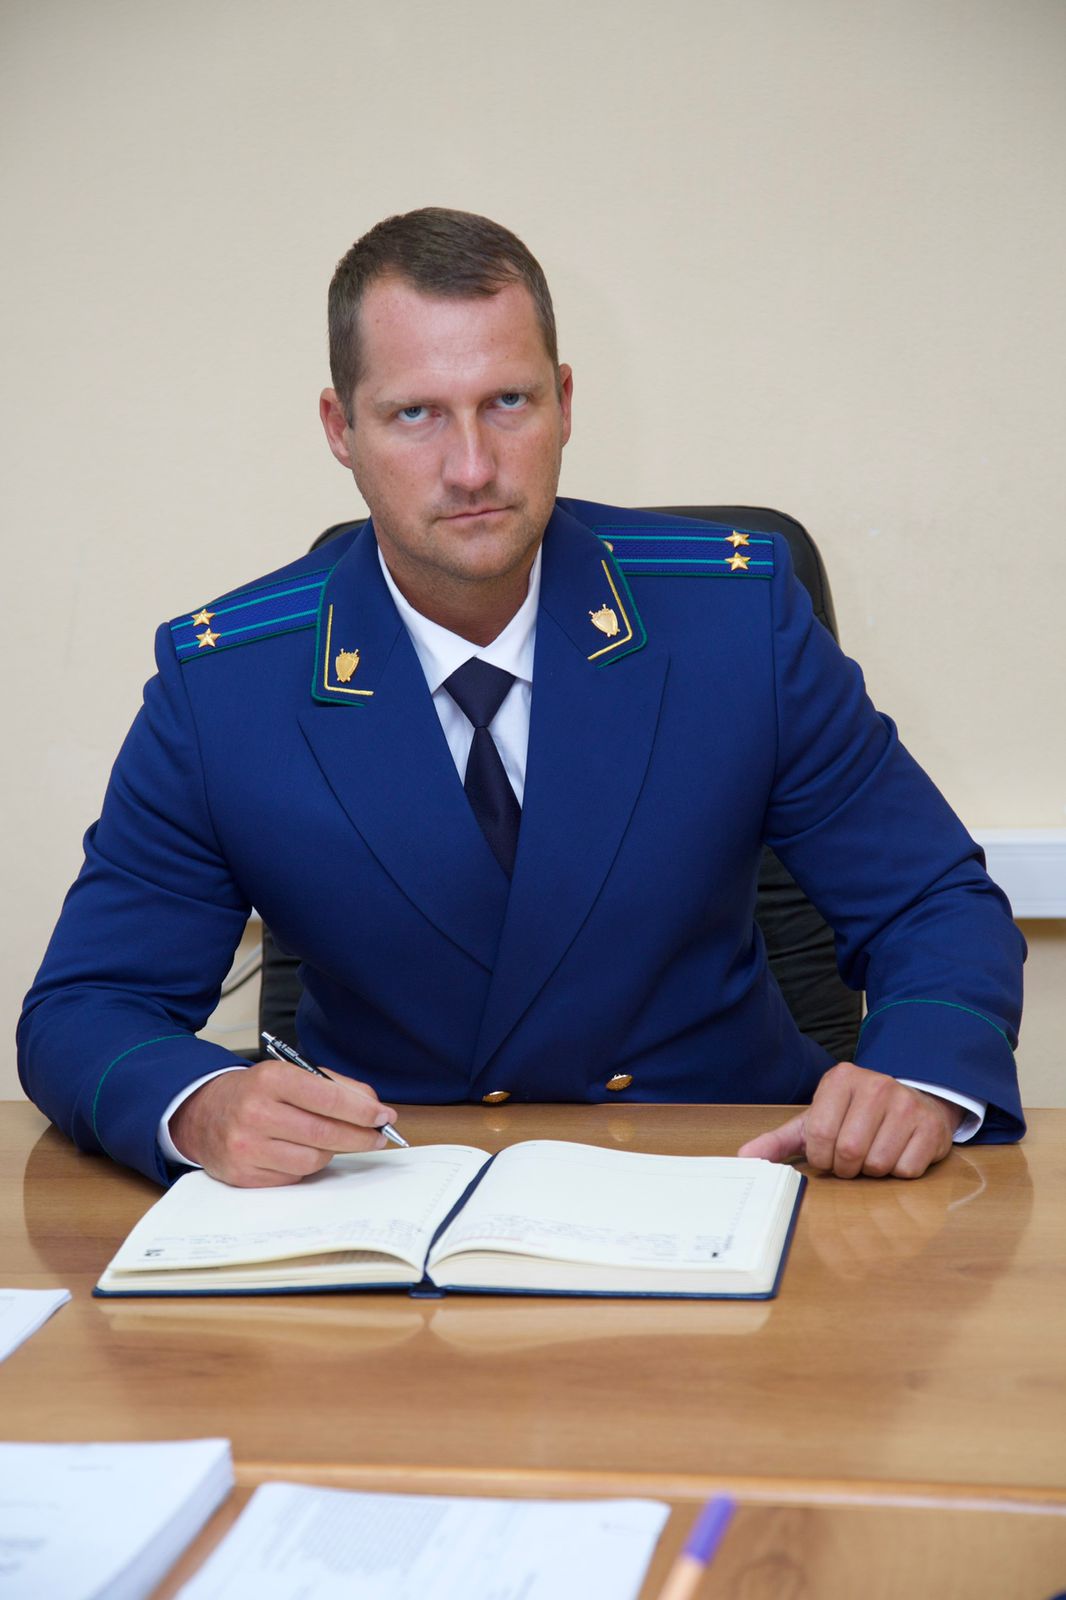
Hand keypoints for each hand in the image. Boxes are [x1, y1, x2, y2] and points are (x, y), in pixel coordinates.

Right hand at [168, 1060, 397, 1186]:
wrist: (203, 1114)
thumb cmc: (256, 1093)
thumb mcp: (290, 1075)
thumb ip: (334, 1086)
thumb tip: (374, 1107)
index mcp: (271, 1079)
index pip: (328, 1098)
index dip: (362, 1110)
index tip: (384, 1116)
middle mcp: (256, 1112)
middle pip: (325, 1133)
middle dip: (360, 1136)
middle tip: (378, 1136)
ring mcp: (247, 1146)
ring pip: (313, 1158)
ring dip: (332, 1151)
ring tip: (333, 1140)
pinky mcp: (244, 1174)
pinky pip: (294, 1176)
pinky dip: (307, 1165)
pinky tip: (302, 1151)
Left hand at [737, 1062, 964, 1178]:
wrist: (912, 1102)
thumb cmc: (856, 1116)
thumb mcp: (816, 1120)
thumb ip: (779, 1140)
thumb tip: (743, 1157)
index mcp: (841, 1079)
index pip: (819, 1135)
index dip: (821, 1156)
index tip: (828, 1152)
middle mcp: (876, 1085)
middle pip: (849, 1152)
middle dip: (846, 1167)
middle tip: (851, 1158)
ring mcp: (907, 1104)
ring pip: (877, 1163)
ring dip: (872, 1171)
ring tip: (874, 1153)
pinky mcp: (931, 1127)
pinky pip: (906, 1170)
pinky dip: (898, 1173)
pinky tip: (898, 1153)